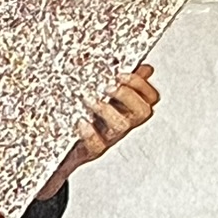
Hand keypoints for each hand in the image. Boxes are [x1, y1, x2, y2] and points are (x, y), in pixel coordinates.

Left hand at [37, 63, 160, 197]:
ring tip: (89, 100)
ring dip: (107, 110)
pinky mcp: (94, 150)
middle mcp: (125, 123)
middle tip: (108, 87)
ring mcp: (111, 137)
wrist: (67, 149)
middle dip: (127, 95)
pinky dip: (90, 133)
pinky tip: (81, 121)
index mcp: (131, 109)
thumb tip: (144, 68)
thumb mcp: (107, 98)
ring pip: (121, 126)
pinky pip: (97, 145)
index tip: (120, 73)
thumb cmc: (90, 118)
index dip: (140, 84)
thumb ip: (123, 82)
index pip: (151, 97)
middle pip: (143, 112)